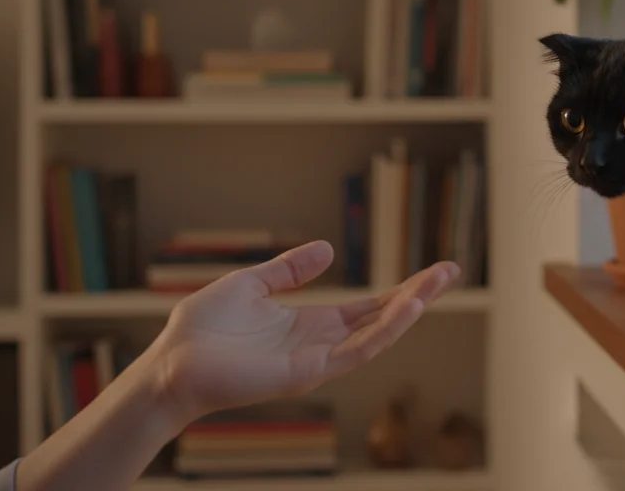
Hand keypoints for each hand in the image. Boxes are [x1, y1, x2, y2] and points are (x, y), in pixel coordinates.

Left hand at [148, 240, 459, 424]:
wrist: (172, 363)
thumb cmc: (202, 329)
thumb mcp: (252, 284)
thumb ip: (289, 269)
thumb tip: (329, 251)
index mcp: (309, 325)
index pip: (367, 309)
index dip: (400, 291)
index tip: (432, 272)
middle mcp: (320, 345)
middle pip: (381, 320)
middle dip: (418, 296)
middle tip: (452, 270)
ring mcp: (318, 361)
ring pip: (378, 336)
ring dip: (409, 310)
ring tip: (437, 282)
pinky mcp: (309, 372)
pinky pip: (357, 351)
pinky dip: (385, 331)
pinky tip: (406, 307)